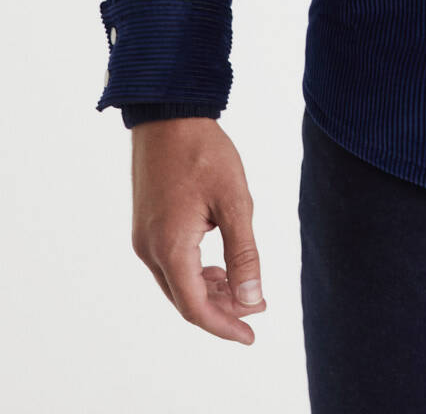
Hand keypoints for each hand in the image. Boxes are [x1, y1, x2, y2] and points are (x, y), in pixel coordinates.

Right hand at [130, 119, 266, 344]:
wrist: (168, 114)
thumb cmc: (203, 152)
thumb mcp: (234, 201)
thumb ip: (243, 253)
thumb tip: (252, 299)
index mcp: (170, 248)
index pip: (196, 307)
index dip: (224, 326)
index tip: (251, 335)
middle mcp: (149, 250)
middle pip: (185, 300)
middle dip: (221, 310)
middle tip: (256, 310)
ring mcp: (144, 238)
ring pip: (176, 284)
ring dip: (209, 293)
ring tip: (244, 291)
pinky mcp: (146, 226)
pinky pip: (170, 265)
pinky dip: (195, 274)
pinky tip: (219, 270)